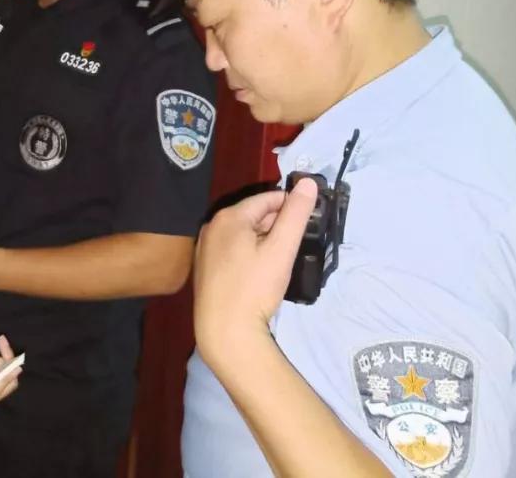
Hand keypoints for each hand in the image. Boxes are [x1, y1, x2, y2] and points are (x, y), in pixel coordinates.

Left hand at [192, 177, 316, 368]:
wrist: (225, 331)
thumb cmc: (255, 287)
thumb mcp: (281, 249)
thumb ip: (296, 214)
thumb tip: (308, 182)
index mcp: (228, 217)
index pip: (266, 199)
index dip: (290, 204)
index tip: (310, 217)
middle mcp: (212, 227)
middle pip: (253, 215)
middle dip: (277, 223)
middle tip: (299, 240)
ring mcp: (205, 248)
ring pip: (242, 233)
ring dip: (264, 238)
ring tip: (284, 256)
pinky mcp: (205, 268)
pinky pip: (232, 250)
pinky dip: (249, 252)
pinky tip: (262, 270)